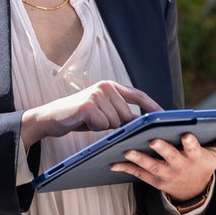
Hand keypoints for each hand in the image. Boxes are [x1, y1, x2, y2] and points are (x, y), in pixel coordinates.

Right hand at [20, 80, 161, 147]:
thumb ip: (120, 112)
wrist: (51, 117)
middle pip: (127, 115)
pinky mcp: (88, 105)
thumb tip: (142, 122)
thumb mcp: (103, 112)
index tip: (164, 115)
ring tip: (89, 120)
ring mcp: (96, 94)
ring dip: (104, 127)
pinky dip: (94, 128)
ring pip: (115, 122)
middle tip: (98, 122)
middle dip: (117, 124)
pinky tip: (83, 122)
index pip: (138, 95)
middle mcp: (105, 86)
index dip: (152, 105)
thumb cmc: (79, 116)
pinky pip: (103, 125)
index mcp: (111, 86)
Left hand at [109, 131, 215, 200]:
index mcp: (194, 157)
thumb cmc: (203, 163)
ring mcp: (164, 173)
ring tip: (127, 149)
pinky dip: (125, 168)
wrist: (192, 190)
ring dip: (138, 157)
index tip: (186, 135)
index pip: (193, 149)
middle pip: (169, 156)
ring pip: (150, 165)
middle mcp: (179, 166)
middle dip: (161, 148)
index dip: (190, 143)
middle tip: (153, 138)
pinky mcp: (152, 179)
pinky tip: (113, 162)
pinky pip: (137, 173)